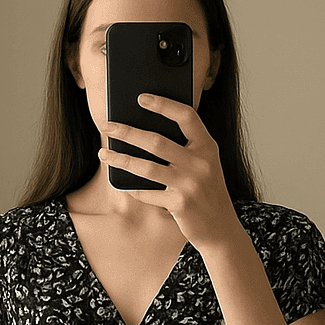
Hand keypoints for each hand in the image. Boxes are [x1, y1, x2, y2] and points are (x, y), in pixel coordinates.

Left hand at [100, 93, 242, 253]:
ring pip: (146, 167)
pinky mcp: (180, 205)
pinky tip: (122, 184)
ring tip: (104, 154)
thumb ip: (185, 148)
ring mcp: (190, 185)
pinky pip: (147, 193)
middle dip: (127, 132)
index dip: (163, 104)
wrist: (220, 227)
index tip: (141, 98)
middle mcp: (200, 163)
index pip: (186, 116)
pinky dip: (133, 189)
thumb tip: (144, 131)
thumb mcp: (204, 164)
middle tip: (107, 125)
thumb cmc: (206, 190)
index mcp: (207, 146)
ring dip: (120, 159)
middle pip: (156, 141)